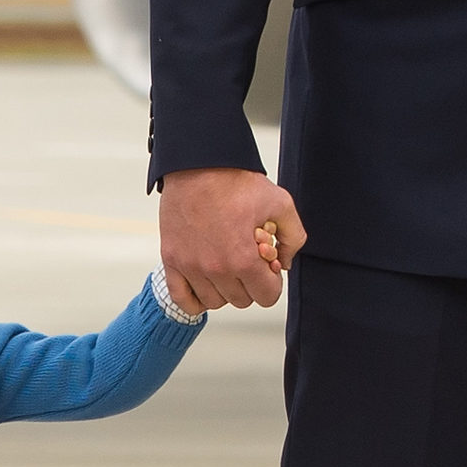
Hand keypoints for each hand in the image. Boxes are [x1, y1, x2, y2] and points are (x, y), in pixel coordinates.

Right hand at [160, 168, 305, 313]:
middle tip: (247, 260)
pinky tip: (205, 285)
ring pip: (215, 302)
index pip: (266, 297)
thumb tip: (285, 262)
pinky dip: (195, 300)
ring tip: (226, 266)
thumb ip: (294, 236)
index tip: (267, 268)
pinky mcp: (172, 261)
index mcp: (243, 259)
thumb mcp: (280, 202)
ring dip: (224, 289)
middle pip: (241, 300)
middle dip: (250, 284)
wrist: (197, 164)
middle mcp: (215, 269)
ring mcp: (191, 267)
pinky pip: (183, 300)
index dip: (271, 282)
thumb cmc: (234, 181)